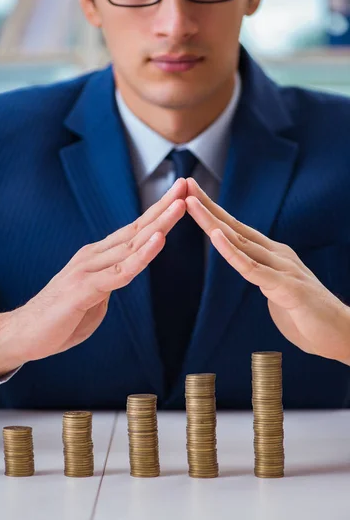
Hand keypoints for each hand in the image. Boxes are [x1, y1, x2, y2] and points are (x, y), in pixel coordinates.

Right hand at [0, 179, 186, 377]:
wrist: (24, 334)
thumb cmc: (61, 317)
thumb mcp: (94, 294)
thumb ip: (111, 279)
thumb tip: (125, 273)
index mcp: (97, 256)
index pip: (133, 230)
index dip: (157, 212)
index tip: (179, 195)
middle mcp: (93, 256)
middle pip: (136, 229)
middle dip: (163, 207)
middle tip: (186, 184)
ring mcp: (88, 270)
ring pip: (131, 245)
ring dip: (159, 224)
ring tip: (180, 205)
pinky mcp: (84, 289)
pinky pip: (119, 272)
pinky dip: (141, 256)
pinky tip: (158, 240)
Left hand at [186, 177, 349, 364]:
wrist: (342, 334)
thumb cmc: (309, 317)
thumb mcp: (278, 292)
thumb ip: (264, 278)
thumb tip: (252, 273)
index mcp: (273, 255)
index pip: (237, 230)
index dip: (214, 213)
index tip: (193, 196)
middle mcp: (277, 255)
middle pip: (235, 228)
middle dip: (208, 206)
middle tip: (186, 185)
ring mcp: (283, 268)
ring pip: (240, 241)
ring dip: (213, 222)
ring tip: (192, 203)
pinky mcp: (286, 287)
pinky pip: (252, 268)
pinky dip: (232, 252)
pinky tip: (216, 237)